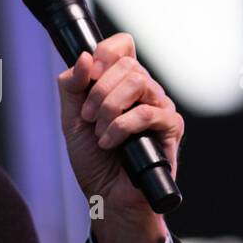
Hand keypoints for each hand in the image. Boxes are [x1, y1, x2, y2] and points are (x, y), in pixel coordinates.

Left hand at [57, 35, 183, 242]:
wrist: (106, 196)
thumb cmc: (93, 160)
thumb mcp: (71, 118)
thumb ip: (72, 86)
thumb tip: (85, 57)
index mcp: (121, 82)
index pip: (122, 45)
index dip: (105, 53)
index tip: (89, 76)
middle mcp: (144, 90)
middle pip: (127, 64)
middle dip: (99, 92)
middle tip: (89, 118)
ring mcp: (159, 106)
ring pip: (138, 82)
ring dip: (109, 109)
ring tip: (100, 134)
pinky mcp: (171, 127)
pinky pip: (147, 112)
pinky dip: (121, 127)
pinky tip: (110, 142)